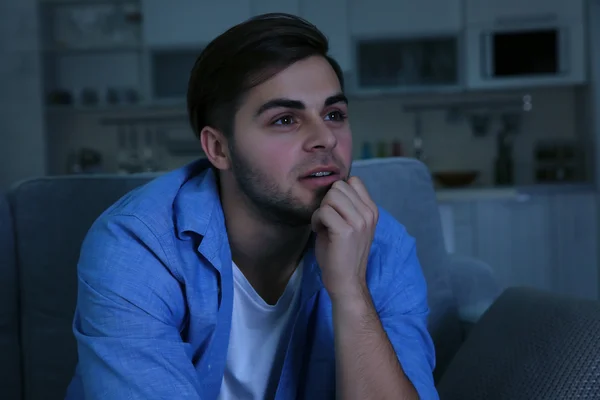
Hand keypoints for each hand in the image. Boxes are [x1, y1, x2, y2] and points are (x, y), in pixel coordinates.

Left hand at [311, 176, 378, 299]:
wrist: (347, 282)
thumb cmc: (343, 254)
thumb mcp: (351, 225)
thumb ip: (346, 206)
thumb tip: (332, 189)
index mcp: (371, 210)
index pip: (353, 181)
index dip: (338, 193)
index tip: (335, 211)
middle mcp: (368, 213)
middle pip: (339, 186)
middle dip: (327, 201)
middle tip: (327, 220)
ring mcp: (359, 221)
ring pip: (331, 196)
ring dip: (321, 211)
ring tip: (324, 226)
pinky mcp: (346, 231)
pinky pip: (323, 211)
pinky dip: (316, 221)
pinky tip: (320, 231)